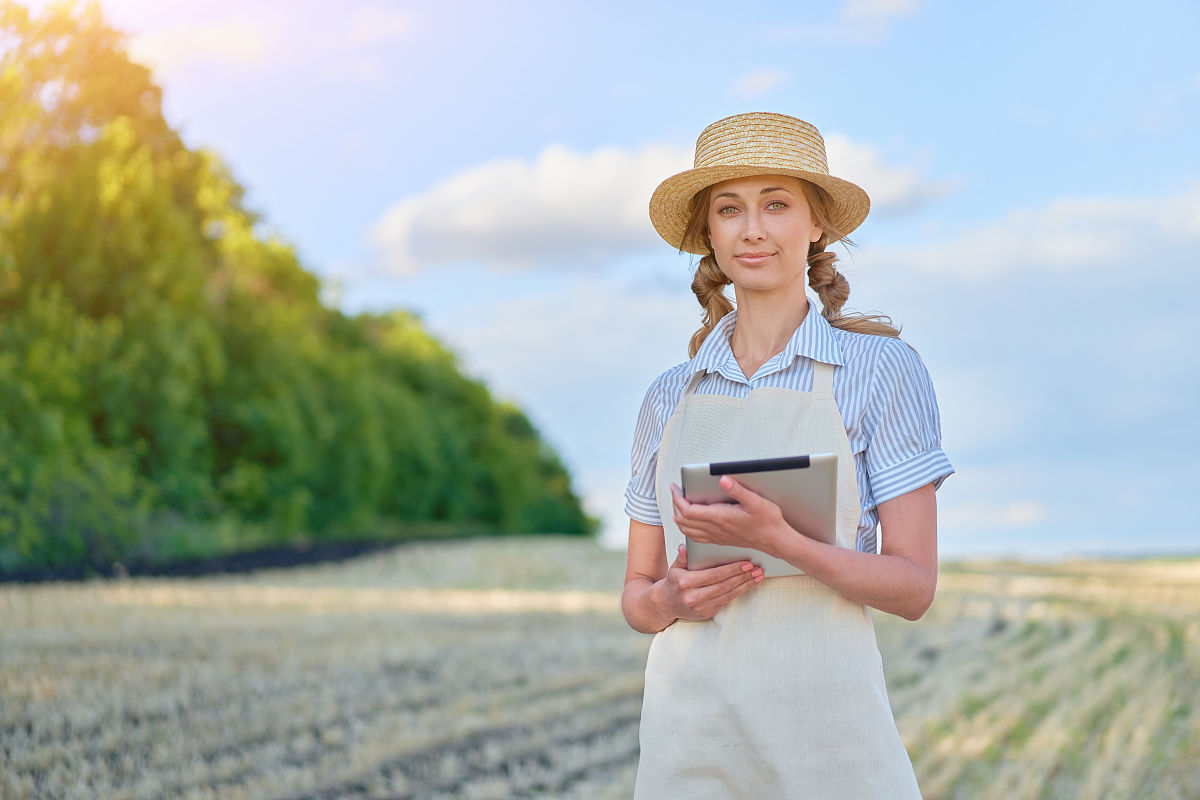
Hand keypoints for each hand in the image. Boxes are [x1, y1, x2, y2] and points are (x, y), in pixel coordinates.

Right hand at [656, 544, 762, 621]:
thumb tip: (685, 547)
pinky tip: (747, 585)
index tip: (747, 563)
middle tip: (758, 569)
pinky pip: (726, 601)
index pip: (714, 575)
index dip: (732, 569)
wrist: (665, 605)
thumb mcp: (674, 567)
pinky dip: (738, 592)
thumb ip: (682, 557)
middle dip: (743, 577)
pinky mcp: (706, 614)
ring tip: (758, 577)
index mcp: (685, 582)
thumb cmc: (674, 582)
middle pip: (724, 585)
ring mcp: (700, 608)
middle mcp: (693, 597)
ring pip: (728, 595)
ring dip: (745, 585)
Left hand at [670, 477, 788, 556]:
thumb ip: (738, 490)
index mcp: (720, 517)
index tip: (675, 488)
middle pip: (683, 520)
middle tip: (676, 492)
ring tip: (678, 504)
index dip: (678, 499)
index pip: (688, 510)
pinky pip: (696, 537)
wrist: (775, 540)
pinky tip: (689, 523)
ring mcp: (717, 536)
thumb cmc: (768, 521)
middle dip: (675, 505)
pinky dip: (687, 528)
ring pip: (687, 530)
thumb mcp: (756, 501)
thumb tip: (722, 480)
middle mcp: (715, 529)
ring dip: (679, 517)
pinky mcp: (720, 540)